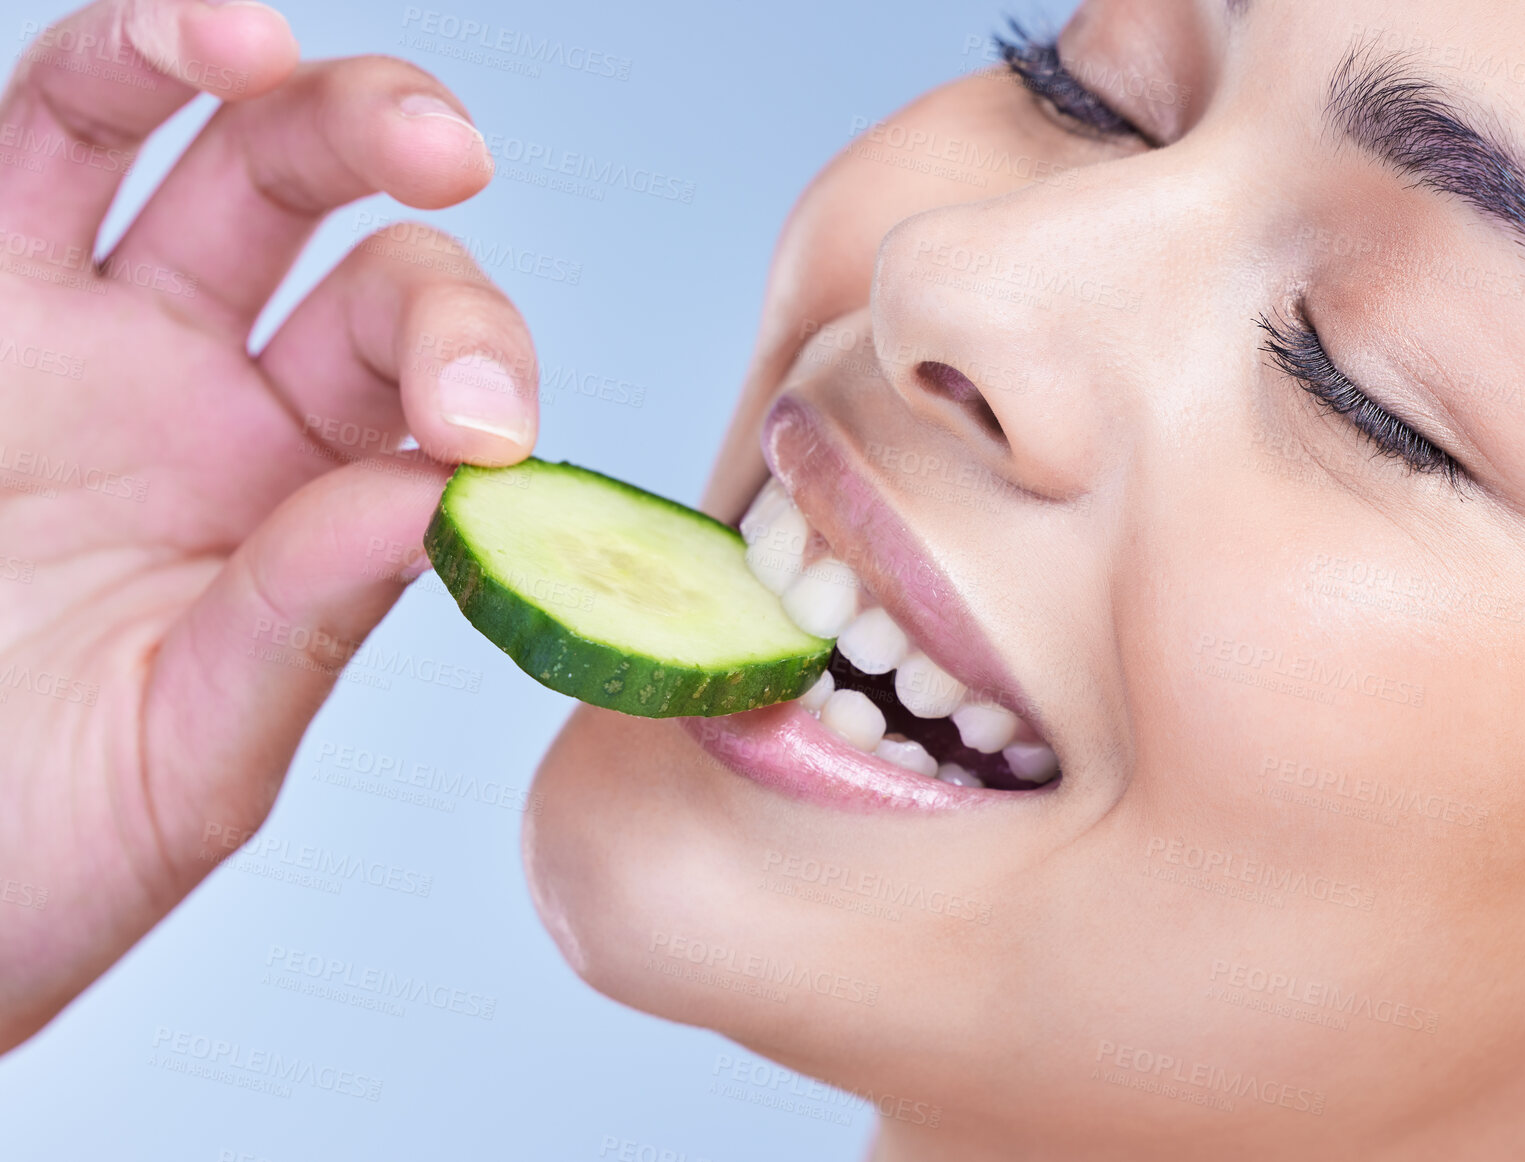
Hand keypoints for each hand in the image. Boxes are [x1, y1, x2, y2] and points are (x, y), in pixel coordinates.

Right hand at [0, 0, 538, 1048]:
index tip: (489, 428)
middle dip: (386, 153)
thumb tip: (445, 489)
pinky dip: (96, 81)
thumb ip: (307, 619)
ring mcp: (71, 342)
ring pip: (171, 141)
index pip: (423, 367)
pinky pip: (24, 154)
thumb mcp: (191, 755)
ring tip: (252, 39)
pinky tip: (164, 51)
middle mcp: (203, 393)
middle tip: (448, 157)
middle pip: (326, 217)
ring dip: (227, 66)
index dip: (473, 363)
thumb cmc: (34, 852)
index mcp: (302, 495)